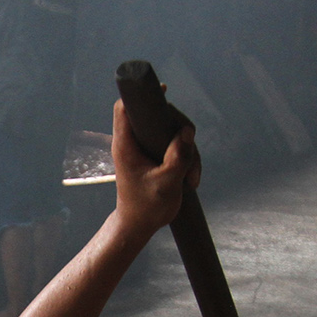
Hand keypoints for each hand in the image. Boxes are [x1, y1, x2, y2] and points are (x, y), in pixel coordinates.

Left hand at [109, 98, 199, 237]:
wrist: (140, 226)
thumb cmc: (146, 207)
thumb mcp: (167, 183)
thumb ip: (178, 157)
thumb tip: (188, 131)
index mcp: (126, 145)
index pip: (125, 108)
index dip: (140, 94)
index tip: (161, 91)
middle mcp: (134, 143)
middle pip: (158, 116)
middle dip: (181, 132)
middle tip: (191, 154)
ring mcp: (145, 149)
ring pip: (172, 133)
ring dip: (188, 152)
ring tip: (192, 178)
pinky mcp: (155, 156)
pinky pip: (176, 146)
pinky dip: (187, 159)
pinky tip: (191, 179)